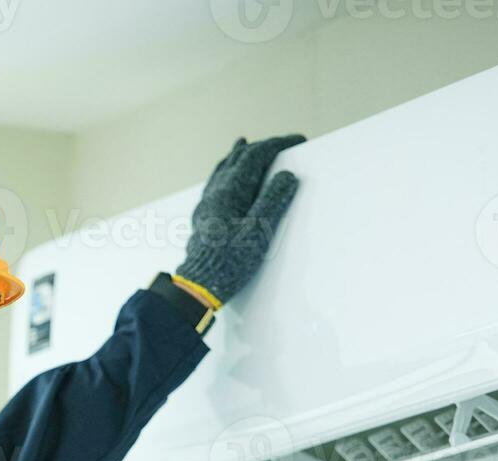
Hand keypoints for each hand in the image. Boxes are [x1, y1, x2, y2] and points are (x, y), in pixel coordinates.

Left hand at [174, 134, 304, 306]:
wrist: (200, 284)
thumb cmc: (229, 261)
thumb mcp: (259, 231)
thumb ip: (273, 200)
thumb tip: (287, 176)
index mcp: (230, 191)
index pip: (256, 156)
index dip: (278, 144)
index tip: (297, 140)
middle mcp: (216, 192)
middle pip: (240, 158)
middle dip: (262, 147)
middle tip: (281, 144)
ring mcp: (207, 203)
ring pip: (223, 168)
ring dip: (239, 155)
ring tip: (243, 142)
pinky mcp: (204, 215)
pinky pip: (214, 183)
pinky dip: (224, 170)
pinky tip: (222, 174)